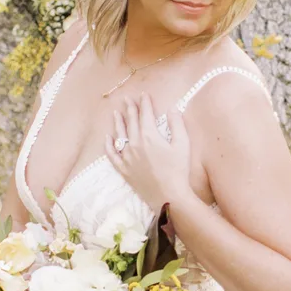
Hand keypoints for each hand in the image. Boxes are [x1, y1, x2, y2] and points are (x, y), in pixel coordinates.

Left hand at [109, 92, 192, 211]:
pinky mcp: (124, 170)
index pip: (145, 114)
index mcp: (149, 135)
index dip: (144, 103)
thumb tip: (172, 109)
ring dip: (118, 122)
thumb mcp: (183, 144)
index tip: (144, 94)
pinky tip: (108, 138)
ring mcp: (127, 157)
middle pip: (131, 122)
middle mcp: (135, 143)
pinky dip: (109, 145)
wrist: (169, 195)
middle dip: (130, 108)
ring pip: (120, 135)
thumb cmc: (178, 170)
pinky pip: (112, 155)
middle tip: (127, 99)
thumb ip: (177, 124)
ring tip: (116, 113)